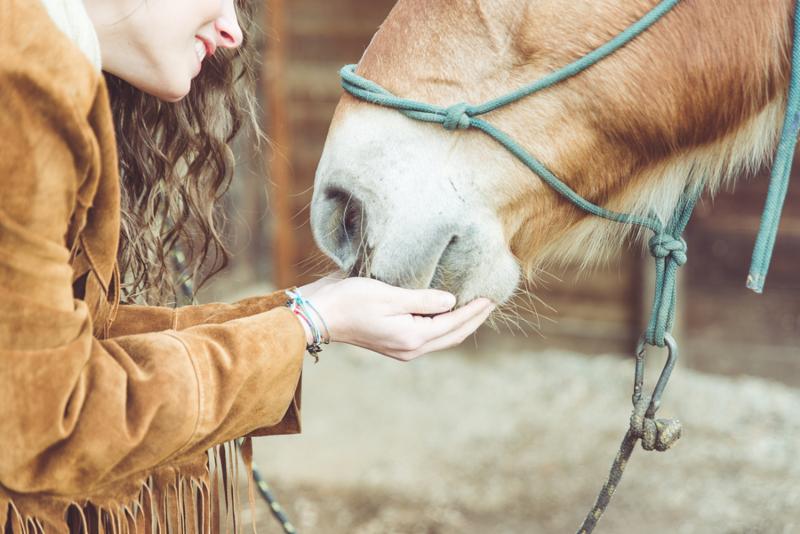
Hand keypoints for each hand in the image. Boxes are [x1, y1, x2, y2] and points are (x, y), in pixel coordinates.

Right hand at [302, 277, 494, 360]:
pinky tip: (447, 311)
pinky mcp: (394, 342)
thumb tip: (452, 301)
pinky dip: (444, 325)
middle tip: (491, 302)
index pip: (454, 323)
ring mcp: (402, 348)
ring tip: (475, 306)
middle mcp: (410, 348)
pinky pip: (429, 336)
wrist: (320, 314)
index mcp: (412, 337)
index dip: (475, 310)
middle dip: (473, 319)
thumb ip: (424, 300)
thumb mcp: (390, 295)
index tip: (492, 297)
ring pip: (442, 338)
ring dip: (460, 323)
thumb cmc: (351, 300)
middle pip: (453, 335)